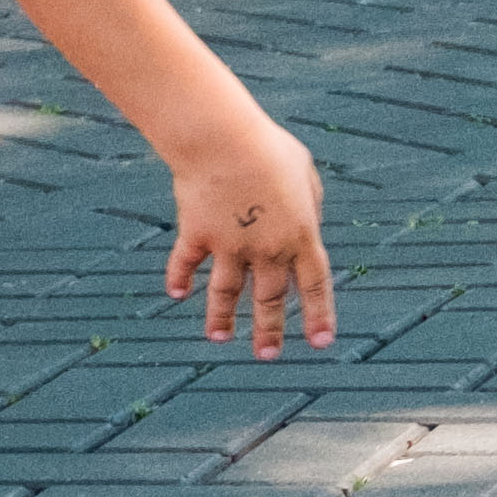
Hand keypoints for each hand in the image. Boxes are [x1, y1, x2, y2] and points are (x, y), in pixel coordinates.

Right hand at [168, 117, 337, 357]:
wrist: (225, 141)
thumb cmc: (268, 148)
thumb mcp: (305, 174)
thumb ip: (309, 204)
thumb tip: (307, 223)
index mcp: (301, 234)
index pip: (316, 284)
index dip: (319, 315)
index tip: (321, 343)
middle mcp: (267, 249)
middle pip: (270, 299)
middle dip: (270, 331)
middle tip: (267, 356)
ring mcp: (230, 246)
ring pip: (226, 294)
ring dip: (221, 319)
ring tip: (219, 338)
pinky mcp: (197, 235)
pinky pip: (186, 264)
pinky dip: (179, 279)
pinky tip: (176, 294)